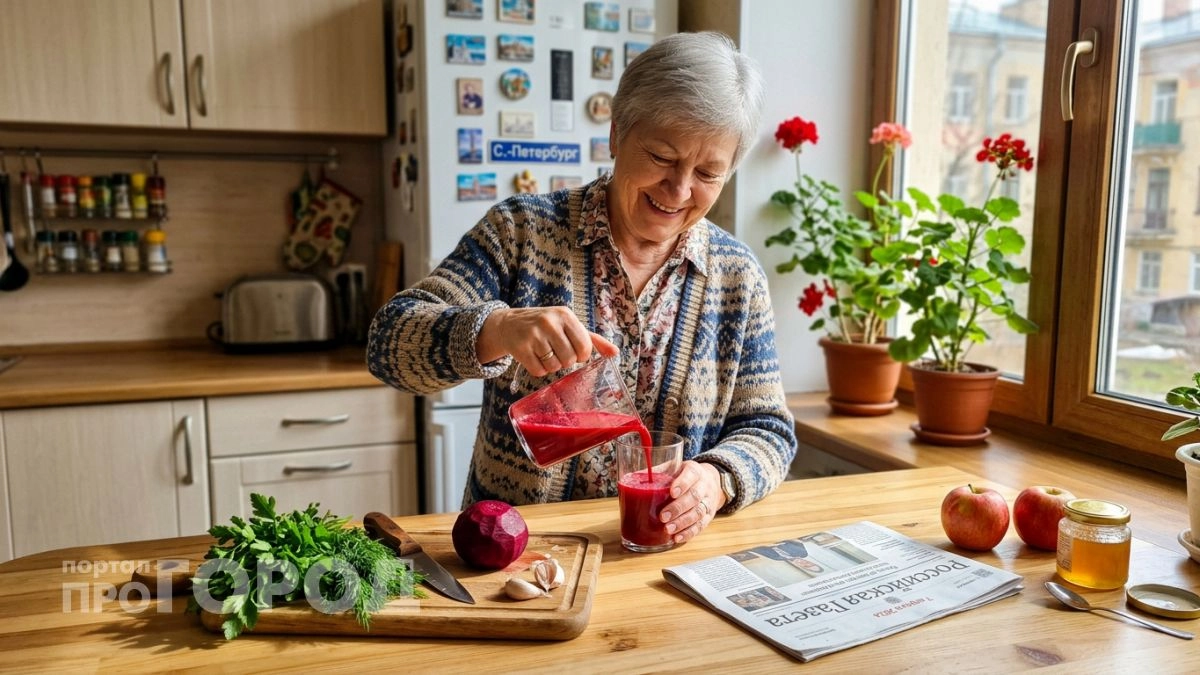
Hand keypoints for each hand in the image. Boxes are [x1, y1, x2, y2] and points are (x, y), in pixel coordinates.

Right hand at [477, 306, 617, 375]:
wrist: (509, 324)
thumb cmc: (546, 327)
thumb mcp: (569, 326)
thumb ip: (593, 340)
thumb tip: (615, 353)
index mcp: (566, 315)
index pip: (585, 347)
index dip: (580, 355)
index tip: (572, 350)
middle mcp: (550, 322)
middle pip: (570, 359)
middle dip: (564, 361)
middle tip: (555, 351)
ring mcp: (533, 334)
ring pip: (554, 367)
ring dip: (551, 366)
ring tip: (543, 352)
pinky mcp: (520, 347)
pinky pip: (538, 371)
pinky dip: (538, 369)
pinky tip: (533, 357)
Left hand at [659, 461, 724, 544]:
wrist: (710, 481)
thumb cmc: (685, 476)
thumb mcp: (673, 468)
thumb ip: (657, 473)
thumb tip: (631, 478)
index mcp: (694, 470)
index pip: (691, 474)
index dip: (682, 484)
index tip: (672, 492)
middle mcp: (704, 485)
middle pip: (695, 496)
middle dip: (678, 508)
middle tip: (663, 516)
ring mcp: (708, 501)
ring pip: (699, 512)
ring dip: (683, 523)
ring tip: (668, 529)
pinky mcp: (709, 516)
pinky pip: (701, 526)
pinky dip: (689, 533)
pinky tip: (677, 537)